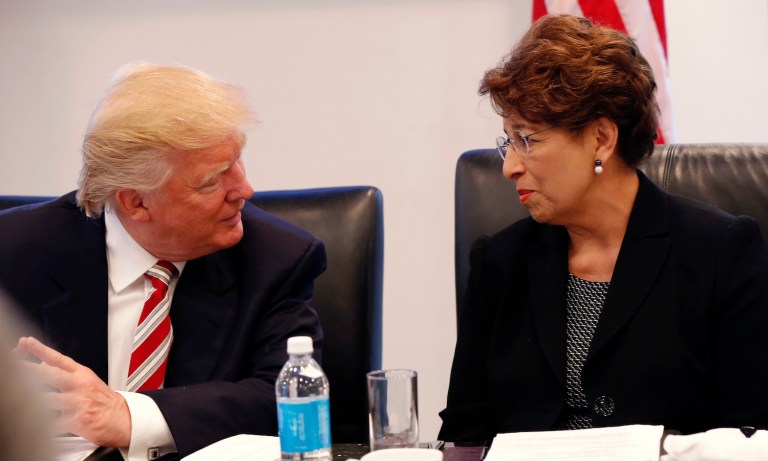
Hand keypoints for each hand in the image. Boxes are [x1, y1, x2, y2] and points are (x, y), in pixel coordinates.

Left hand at [15, 336, 131, 447]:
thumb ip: (65, 373)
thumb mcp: (87, 381)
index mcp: (82, 374)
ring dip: (33, 403)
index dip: (41, 350)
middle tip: (16, 367)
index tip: (27, 342)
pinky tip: (38, 427)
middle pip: (51, 375)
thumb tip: (42, 364)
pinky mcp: (79, 421)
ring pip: (49, 400)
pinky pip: (55, 425)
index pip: (59, 359)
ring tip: (22, 402)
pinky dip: (44, 428)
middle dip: (30, 371)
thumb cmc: (105, 401)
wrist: (124, 419)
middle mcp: (80, 386)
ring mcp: (80, 403)